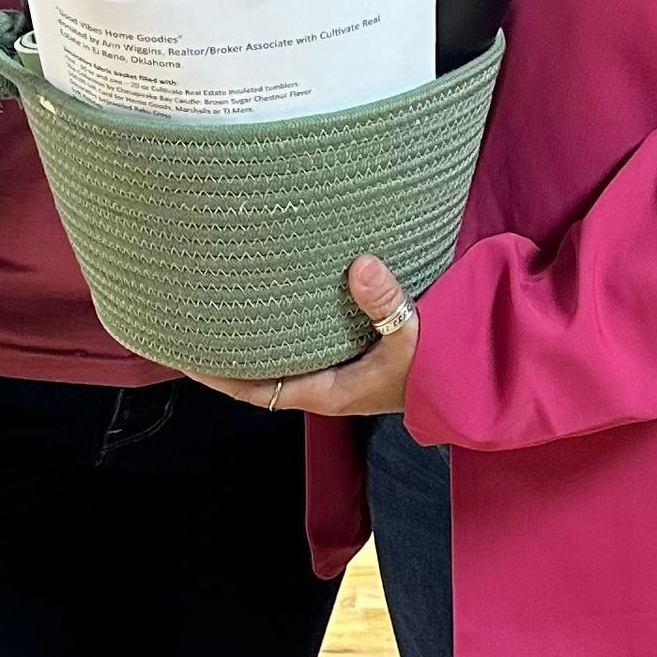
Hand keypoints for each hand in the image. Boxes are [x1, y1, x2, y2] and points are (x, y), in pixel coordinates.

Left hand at [194, 257, 418, 418]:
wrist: (472, 378)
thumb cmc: (439, 369)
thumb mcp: (414, 337)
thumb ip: (387, 302)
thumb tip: (358, 265)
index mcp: (329, 391)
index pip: (257, 391)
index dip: (219, 377)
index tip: (184, 355)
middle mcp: (327, 381)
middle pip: (262, 372)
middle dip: (228, 352)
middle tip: (194, 317)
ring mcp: (341, 366)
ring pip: (284, 353)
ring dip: (256, 335)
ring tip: (226, 300)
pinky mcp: (356, 348)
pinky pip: (308, 336)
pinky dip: (286, 320)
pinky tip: (280, 291)